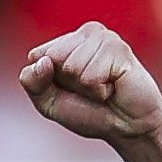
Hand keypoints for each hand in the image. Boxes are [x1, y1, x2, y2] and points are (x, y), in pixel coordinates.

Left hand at [21, 22, 161, 143]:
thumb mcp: (49, 103)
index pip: (37, 56)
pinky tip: (114, 87)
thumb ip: (33, 83)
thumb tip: (42, 61)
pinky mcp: (119, 48)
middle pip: (53, 57)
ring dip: (86, 88)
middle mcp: (85, 34)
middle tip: (90, 90)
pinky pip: (91, 75)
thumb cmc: (91, 113)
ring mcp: (104, 37)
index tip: (69, 90)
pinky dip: (99, 90)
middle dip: (68, 84)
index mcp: (66, 42)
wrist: (128, 128)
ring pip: (72, 66)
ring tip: (104, 88)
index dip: (47, 82)